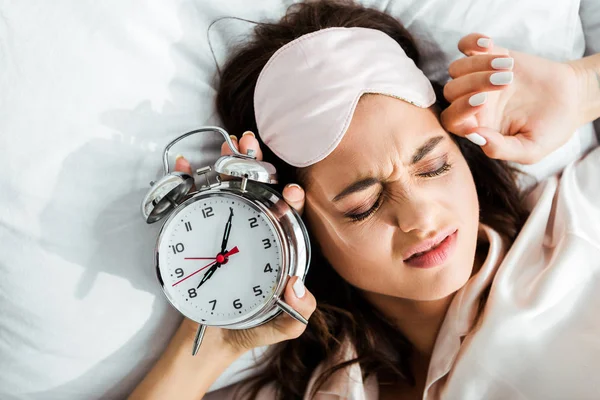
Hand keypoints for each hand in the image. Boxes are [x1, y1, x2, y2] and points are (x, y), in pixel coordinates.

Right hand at [173, 131, 312, 353]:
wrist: (212, 336)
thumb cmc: (252, 326)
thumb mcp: (284, 324)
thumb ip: (299, 312)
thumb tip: (297, 286)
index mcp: (280, 246)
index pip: (290, 216)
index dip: (293, 200)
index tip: (290, 191)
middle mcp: (256, 232)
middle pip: (260, 192)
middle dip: (257, 164)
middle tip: (251, 144)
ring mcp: (228, 230)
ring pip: (231, 189)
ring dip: (228, 163)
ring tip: (227, 144)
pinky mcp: (203, 232)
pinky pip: (197, 203)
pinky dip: (188, 182)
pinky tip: (183, 166)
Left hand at [441, 34, 580, 163]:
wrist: (572, 100)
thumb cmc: (549, 129)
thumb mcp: (530, 149)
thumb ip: (501, 149)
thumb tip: (476, 137)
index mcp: (475, 127)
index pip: (452, 120)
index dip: (460, 110)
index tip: (482, 101)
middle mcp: (471, 103)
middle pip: (451, 91)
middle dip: (474, 84)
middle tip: (505, 82)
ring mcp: (478, 78)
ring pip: (457, 68)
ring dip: (478, 65)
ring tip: (508, 67)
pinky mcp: (490, 57)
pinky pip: (466, 46)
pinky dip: (471, 42)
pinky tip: (488, 44)